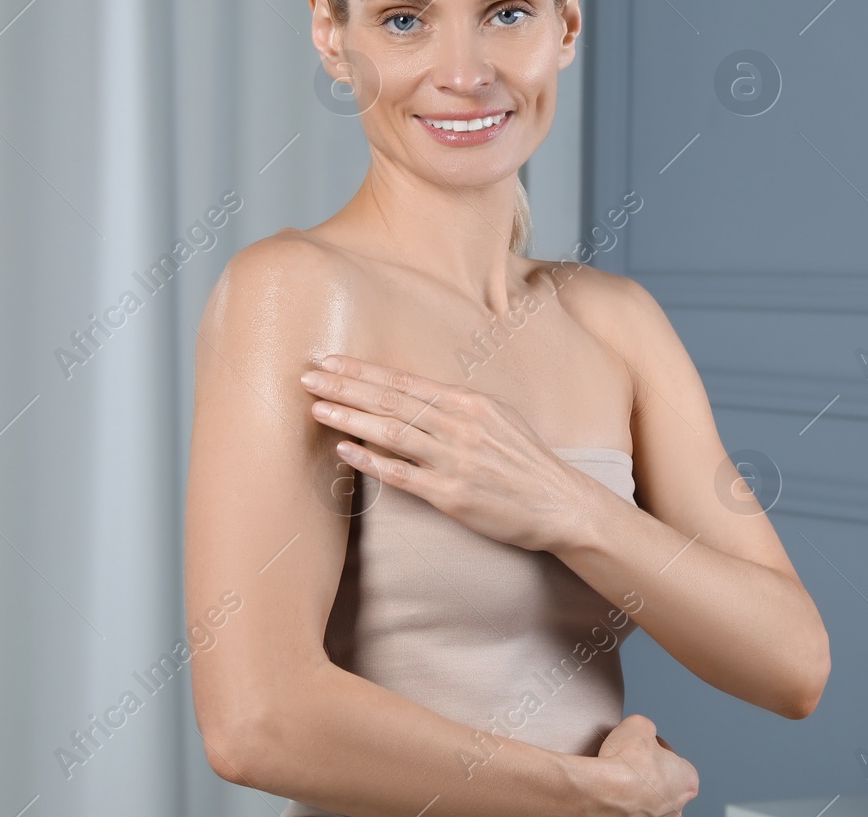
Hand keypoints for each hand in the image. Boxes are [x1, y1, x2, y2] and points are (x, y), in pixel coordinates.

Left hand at [297, 354, 600, 552]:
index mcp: (468, 402)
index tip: (330, 362)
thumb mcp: (497, 417)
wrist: (559, 503)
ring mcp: (455, 461)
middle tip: (308, 376)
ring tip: (317, 408)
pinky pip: (403, 476)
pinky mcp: (452, 496)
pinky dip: (371, 461)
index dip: (363, 371)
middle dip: (345, 388)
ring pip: (392, 433)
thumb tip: (412, 395)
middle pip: (391, 401)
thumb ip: (455, 406)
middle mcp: (459, 426)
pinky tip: (345, 451)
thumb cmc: (525, 460)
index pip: (404, 381)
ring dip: (350, 418)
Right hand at [594, 714, 698, 815]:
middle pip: (661, 781)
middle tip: (629, 760)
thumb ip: (647, 728)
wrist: (602, 792)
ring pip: (646, 798)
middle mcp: (677, 806)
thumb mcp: (639, 724)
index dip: (653, 746)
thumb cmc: (625, 766)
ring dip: (634, 787)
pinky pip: (630, 809)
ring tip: (617, 775)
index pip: (672, 757)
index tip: (641, 744)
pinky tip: (611, 791)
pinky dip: (622, 801)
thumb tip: (643, 731)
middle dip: (646, 770)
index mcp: (688, 780)